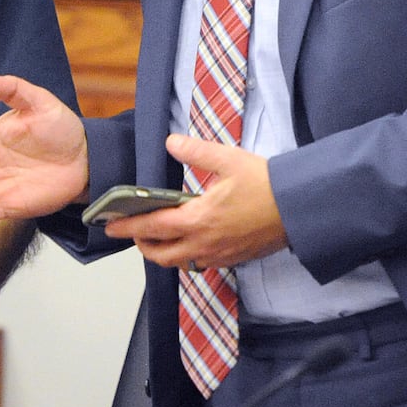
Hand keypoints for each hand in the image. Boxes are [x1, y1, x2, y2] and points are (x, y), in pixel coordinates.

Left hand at [107, 134, 287, 269]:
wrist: (298, 208)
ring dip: (163, 253)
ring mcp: (218, 255)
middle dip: (142, 245)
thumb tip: (170, 142)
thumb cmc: (265, 184)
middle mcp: (204, 244)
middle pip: (160, 254)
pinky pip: (199, 264)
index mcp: (198, 219)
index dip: (127, 227)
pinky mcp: (232, 259)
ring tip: (157, 238)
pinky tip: (189, 242)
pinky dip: (185, 256)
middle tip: (132, 232)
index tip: (109, 225)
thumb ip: (195, 151)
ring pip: (179, 263)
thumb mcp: (228, 159)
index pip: (152, 228)